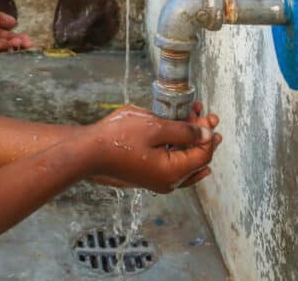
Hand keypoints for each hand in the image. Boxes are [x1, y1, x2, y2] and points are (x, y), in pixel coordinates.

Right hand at [85, 104, 221, 193]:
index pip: (203, 154)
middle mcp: (168, 182)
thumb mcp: (155, 127)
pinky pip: (172, 163)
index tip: (207, 115)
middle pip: (196, 158)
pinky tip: (183, 140)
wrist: (88, 151)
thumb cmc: (117, 138)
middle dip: (202, 135)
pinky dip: (179, 147)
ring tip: (193, 119)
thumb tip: (206, 134)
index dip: (208, 134)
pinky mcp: (147, 174)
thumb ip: (184, 131)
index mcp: (173, 172)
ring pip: (184, 160)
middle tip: (205, 115)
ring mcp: (157, 180)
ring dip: (190, 138)